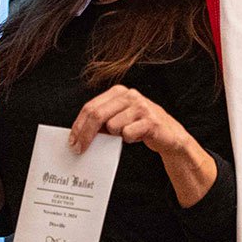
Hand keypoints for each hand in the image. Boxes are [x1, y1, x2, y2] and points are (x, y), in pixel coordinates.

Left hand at [67, 85, 194, 155]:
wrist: (169, 134)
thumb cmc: (140, 126)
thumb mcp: (119, 118)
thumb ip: (102, 120)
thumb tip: (79, 134)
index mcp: (118, 92)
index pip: (91, 107)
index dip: (79, 125)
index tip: (72, 141)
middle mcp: (129, 95)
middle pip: (97, 115)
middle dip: (85, 134)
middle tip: (78, 149)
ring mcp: (141, 106)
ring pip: (113, 126)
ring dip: (116, 136)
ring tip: (127, 133)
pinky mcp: (150, 120)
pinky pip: (128, 134)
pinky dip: (129, 139)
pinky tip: (138, 135)